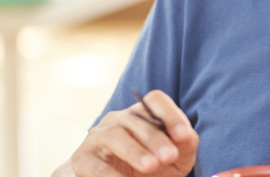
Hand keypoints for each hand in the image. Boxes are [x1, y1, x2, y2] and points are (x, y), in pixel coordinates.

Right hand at [68, 90, 197, 176]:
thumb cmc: (150, 170)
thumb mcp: (174, 159)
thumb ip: (185, 145)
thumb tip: (187, 136)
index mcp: (142, 115)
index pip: (155, 100)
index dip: (170, 114)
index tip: (184, 135)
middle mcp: (118, 120)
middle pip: (136, 119)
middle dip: (155, 138)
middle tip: (170, 156)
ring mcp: (97, 137)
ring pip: (114, 135)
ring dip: (134, 151)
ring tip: (151, 166)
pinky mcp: (82, 159)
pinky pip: (95, 165)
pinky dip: (110, 175)